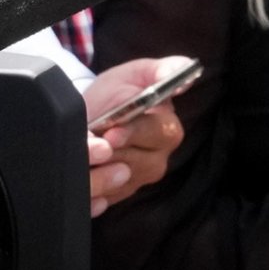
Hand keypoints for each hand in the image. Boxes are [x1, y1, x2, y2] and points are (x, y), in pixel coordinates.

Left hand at [82, 58, 188, 213]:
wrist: (93, 113)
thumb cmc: (118, 91)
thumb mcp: (136, 74)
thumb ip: (162, 71)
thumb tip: (187, 75)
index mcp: (167, 129)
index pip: (158, 134)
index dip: (134, 133)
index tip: (112, 132)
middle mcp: (157, 158)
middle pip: (141, 164)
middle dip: (113, 155)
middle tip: (92, 146)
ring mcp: (138, 179)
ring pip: (120, 182)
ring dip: (99, 173)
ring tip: (82, 160)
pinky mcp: (118, 194)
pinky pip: (105, 199)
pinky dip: (92, 193)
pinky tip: (81, 181)